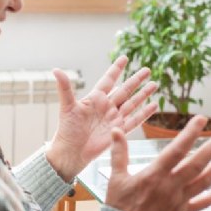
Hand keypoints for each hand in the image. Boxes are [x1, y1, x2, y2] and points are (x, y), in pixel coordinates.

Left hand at [47, 56, 157, 181]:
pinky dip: (144, 113)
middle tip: (147, 69)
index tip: (124, 58)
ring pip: (132, 103)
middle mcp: (107, 107)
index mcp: (95, 99)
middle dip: (136, 80)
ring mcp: (114, 119)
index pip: (108, 80)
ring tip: (154, 84)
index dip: (116, 69)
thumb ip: (65, 88)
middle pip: (125, 90)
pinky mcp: (119, 131)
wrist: (71, 152)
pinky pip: (135, 120)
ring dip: (143, 94)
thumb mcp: (67, 107)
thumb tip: (56, 70)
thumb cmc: (67, 130)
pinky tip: (153, 105)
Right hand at [106, 116, 210, 210]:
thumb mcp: (115, 177)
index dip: (190, 134)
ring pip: (204, 181)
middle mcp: (170, 187)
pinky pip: (202, 204)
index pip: (176, 150)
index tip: (201, 120)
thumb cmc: (119, 207)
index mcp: (154, 175)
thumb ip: (119, 153)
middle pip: (196, 164)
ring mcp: (178, 200)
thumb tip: (116, 131)